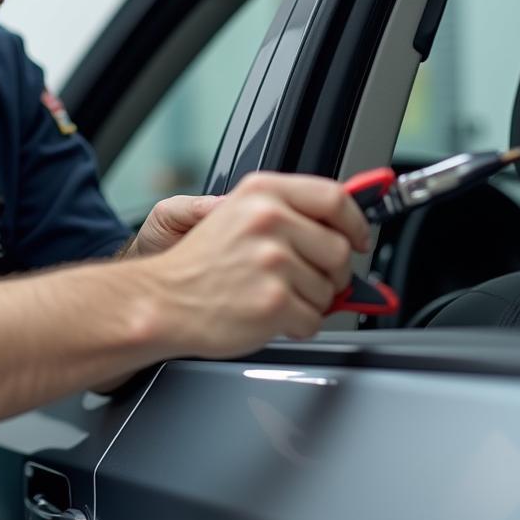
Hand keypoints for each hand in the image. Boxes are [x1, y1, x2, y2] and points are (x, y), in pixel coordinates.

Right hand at [144, 172, 370, 357]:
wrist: (161, 300)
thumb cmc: (198, 265)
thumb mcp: (237, 216)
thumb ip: (288, 212)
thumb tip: (344, 226)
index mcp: (261, 194)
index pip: (333, 198)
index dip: (355, 222)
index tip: (357, 237)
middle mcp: (268, 221)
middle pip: (340, 249)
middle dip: (331, 273)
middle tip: (302, 279)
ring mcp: (272, 261)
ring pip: (330, 290)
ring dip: (309, 301)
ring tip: (271, 295)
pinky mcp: (274, 301)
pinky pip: (314, 320)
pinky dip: (296, 325)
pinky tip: (267, 314)